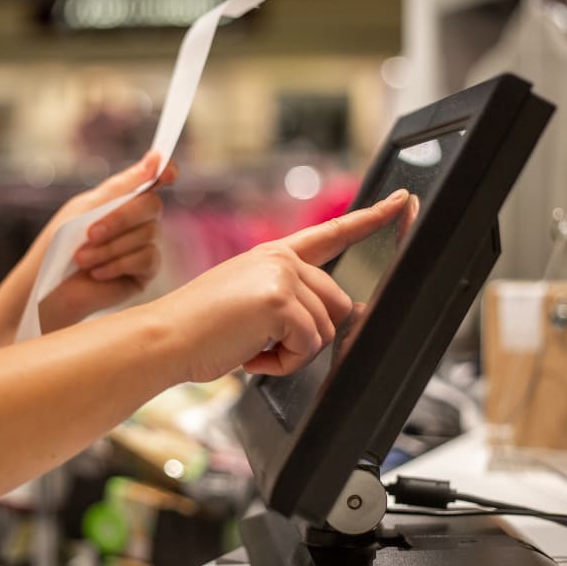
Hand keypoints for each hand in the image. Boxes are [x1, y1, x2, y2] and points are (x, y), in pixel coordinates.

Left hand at [35, 151, 177, 329]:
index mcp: (123, 199)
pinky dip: (118, 263)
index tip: (166, 170)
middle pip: (152, 205)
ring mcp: (145, 246)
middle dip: (120, 218)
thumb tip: (156, 158)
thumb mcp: (85, 208)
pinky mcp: (146, 272)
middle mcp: (139, 221)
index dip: (164, 171)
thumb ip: (121, 187)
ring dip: (109, 247)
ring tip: (81, 259)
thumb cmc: (60, 246)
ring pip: (146, 234)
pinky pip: (146, 258)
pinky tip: (96, 273)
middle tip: (89, 233)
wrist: (48, 290)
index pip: (153, 179)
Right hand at [153, 188, 409, 381]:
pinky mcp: (280, 301)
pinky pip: (308, 347)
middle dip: (307, 336)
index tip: (401, 202)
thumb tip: (337, 317)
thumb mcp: (249, 302)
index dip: (372, 218)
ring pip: (325, 331)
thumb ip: (290, 300)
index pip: (332, 234)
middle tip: (261, 341)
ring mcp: (282, 276)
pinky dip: (281, 363)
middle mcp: (282, 259)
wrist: (164, 338)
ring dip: (291, 353)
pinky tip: (249, 352)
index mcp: (275, 255)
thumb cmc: (200, 328)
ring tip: (249, 344)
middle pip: (337, 306)